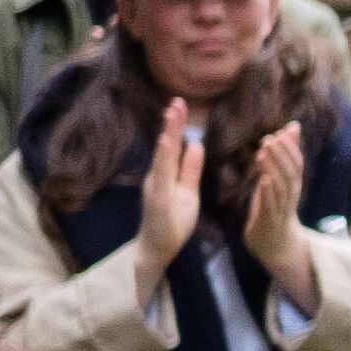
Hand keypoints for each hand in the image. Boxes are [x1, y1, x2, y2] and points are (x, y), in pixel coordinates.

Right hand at [135, 97, 210, 304]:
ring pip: (161, 158)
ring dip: (167, 136)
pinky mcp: (157, 200)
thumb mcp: (188, 191)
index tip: (180, 104)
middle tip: (177, 101)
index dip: (176, 125)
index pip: (172, 146)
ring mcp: (155, 188)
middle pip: (165, 146)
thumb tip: (196, 145)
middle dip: (171, 124)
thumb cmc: (172, 221)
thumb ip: (190, 169)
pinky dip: (164, 159)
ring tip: (172, 115)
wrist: (157, 250)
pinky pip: (162, 178)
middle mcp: (156, 177)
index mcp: (165, 174)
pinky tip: (168, 145)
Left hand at [242, 123, 317, 307]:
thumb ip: (286, 154)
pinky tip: (263, 180)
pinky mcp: (270, 221)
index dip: (289, 148)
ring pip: (281, 187)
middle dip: (281, 155)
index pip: (297, 163)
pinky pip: (272, 205)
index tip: (278, 133)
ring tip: (262, 153)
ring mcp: (282, 209)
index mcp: (294, 185)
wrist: (276, 244)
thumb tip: (293, 126)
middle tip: (268, 139)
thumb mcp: (280, 178)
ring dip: (273, 169)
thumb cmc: (275, 206)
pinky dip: (269, 192)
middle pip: (290, 173)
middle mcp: (291, 195)